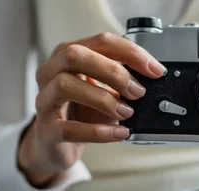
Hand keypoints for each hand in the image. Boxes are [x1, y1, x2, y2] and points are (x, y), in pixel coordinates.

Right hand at [18, 33, 165, 186]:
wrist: (56, 145)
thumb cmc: (80, 112)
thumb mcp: (102, 89)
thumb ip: (121, 80)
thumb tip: (150, 78)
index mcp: (67, 55)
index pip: (100, 42)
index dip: (130, 53)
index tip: (154, 70)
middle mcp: (50, 72)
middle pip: (75, 56)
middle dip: (113, 71)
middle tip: (137, 91)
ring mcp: (44, 100)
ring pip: (65, 85)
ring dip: (103, 99)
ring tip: (126, 112)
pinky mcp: (46, 130)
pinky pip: (69, 128)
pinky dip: (99, 132)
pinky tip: (119, 133)